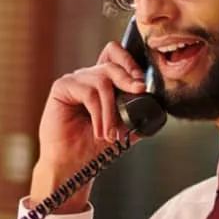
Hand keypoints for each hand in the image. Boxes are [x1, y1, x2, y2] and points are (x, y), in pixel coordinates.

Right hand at [30, 40, 146, 209]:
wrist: (73, 164)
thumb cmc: (94, 146)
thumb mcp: (123, 127)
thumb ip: (137, 112)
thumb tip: (157, 104)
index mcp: (102, 81)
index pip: (116, 54)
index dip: (131, 61)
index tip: (143, 84)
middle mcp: (88, 77)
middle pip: (113, 62)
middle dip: (130, 79)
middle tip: (140, 92)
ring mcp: (74, 80)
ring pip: (103, 81)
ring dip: (111, 110)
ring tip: (110, 133)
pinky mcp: (62, 87)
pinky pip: (89, 93)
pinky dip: (98, 114)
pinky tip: (98, 131)